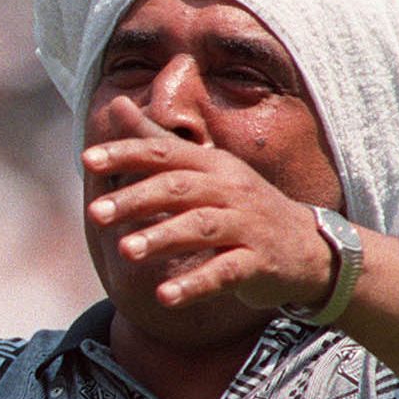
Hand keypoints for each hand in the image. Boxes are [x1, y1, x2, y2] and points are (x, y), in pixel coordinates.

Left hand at [81, 98, 340, 310]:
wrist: (311, 248)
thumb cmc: (243, 205)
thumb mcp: (206, 169)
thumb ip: (159, 142)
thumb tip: (117, 102)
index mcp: (213, 165)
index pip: (165, 152)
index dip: (127, 153)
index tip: (87, 159)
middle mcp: (230, 189)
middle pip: (179, 189)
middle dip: (135, 199)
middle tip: (94, 214)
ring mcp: (247, 226)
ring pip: (201, 228)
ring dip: (162, 238)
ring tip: (125, 252)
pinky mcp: (259, 263)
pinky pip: (225, 272)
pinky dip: (194, 284)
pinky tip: (164, 296)